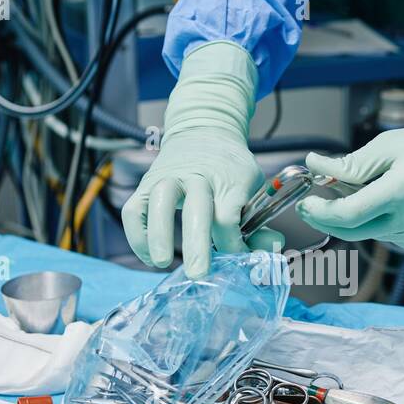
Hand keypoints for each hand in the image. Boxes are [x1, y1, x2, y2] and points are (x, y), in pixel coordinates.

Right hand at [121, 42, 281, 277]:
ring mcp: (168, 178)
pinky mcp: (146, 185)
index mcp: (228, 179)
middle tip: (198, 274)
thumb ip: (260, 225)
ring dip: (158, 236)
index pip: (229, 217)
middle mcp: (197, 176)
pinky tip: (149, 255)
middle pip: (196, 209)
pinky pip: (134, 210)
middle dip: (196, 244)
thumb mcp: (251, 189)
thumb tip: (269, 251)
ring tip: (162, 262)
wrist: (203, 129)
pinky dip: (137, 235)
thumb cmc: (230, 169)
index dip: (233, 244)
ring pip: (159, 204)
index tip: (236, 261)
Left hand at [297, 85, 403, 253]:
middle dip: (330, 218)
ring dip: (364, 217)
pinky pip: (394, 238)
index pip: (350, 214)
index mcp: (403, 190)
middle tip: (313, 205)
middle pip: (355, 230)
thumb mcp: (389, 145)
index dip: (322, 212)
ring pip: (374, 233)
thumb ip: (351, 163)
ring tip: (377, 191)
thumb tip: (313, 167)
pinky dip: (387, 223)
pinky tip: (403, 205)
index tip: (306, 203)